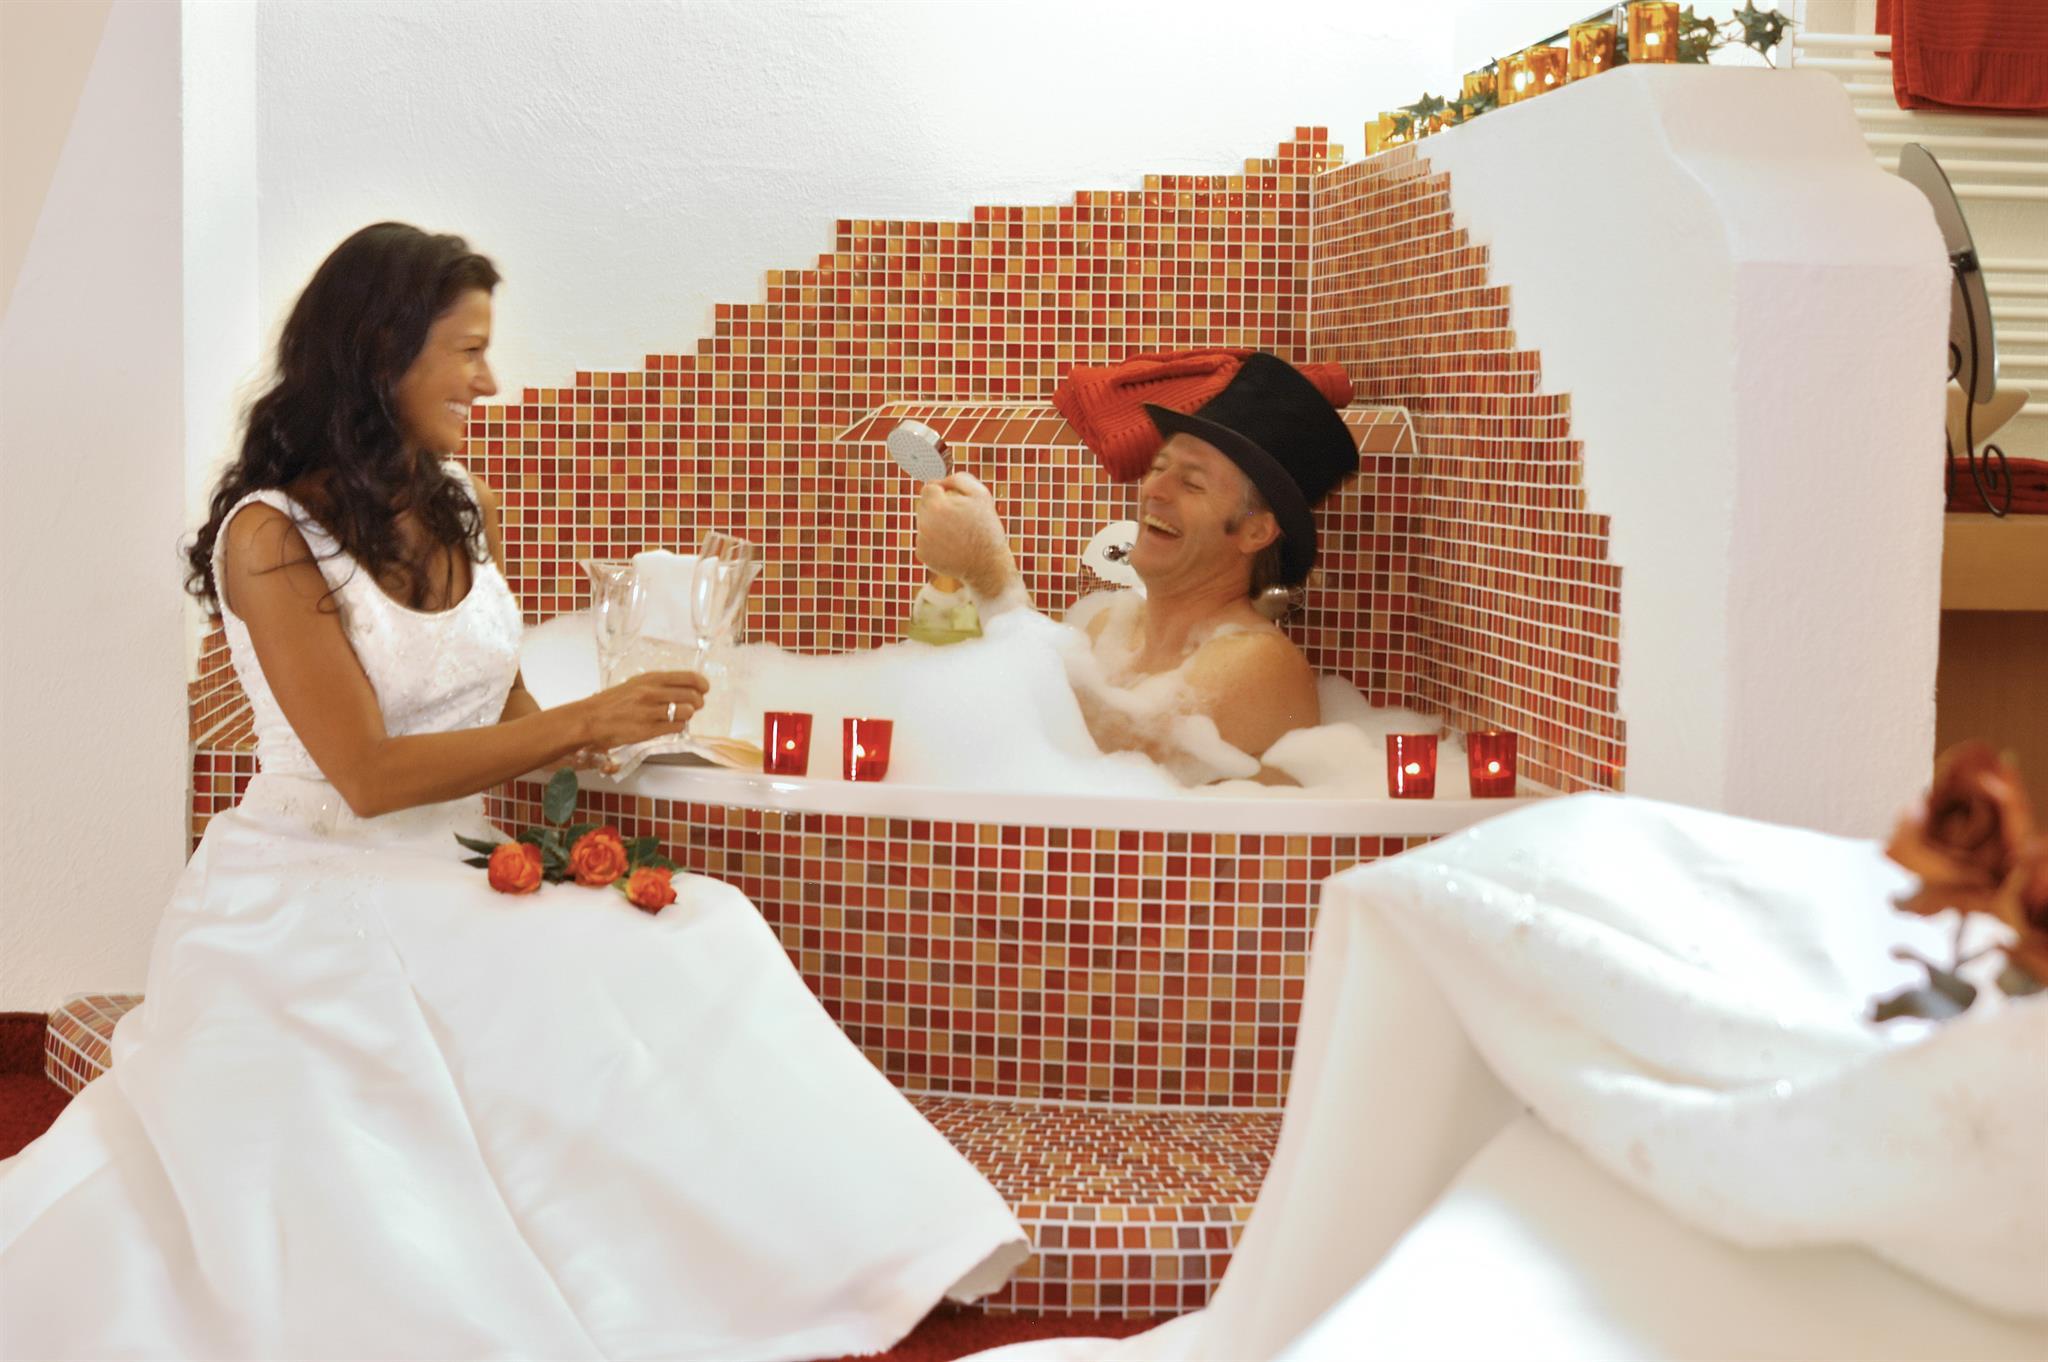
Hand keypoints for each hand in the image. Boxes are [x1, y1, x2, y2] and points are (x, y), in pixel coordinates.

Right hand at [571, 670, 708, 751]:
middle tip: (693, 706)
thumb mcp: (636, 684)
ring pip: (686, 712)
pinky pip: (676, 728)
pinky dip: (678, 727)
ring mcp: (650, 712)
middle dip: (697, 702)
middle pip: (692, 696)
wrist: (591, 718)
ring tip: (678, 717)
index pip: (688, 678)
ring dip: (687, 716)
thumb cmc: (613, 702)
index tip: (704, 689)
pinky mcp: (648, 730)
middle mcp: (652, 693)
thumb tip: (686, 688)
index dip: (701, 684)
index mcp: (650, 679)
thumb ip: (659, 685)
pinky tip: (670, 726)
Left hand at [916, 471, 1018, 598]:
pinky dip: (935, 541)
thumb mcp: (981, 495)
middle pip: (923, 504)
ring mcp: (921, 540)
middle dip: (938, 507)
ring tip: (957, 534)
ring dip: (936, 524)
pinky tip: (951, 546)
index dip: (943, 492)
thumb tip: (941, 480)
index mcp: (937, 506)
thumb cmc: (986, 528)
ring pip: (923, 521)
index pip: (928, 488)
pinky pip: (924, 539)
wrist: (987, 565)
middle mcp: (924, 522)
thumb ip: (959, 479)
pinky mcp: (921, 554)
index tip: (955, 501)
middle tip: (958, 518)